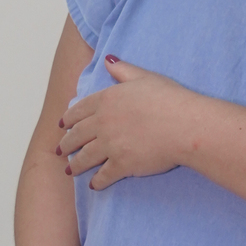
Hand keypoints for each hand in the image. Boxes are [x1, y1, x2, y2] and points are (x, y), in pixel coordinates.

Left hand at [58, 56, 197, 189]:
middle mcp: (103, 123)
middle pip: (77, 135)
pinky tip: (93, 185)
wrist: (185, 125)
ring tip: (70, 170)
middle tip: (60, 150)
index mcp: (107, 100)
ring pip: (85, 157)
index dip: (68, 119)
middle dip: (66, 144)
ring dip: (75, 164)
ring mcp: (110, 145)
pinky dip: (97, 181)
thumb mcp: (144, 77)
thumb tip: (107, 60)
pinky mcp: (122, 165)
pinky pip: (103, 176)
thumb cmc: (170, 99)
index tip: (62, 125)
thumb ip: (123, 70)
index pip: (79, 110)